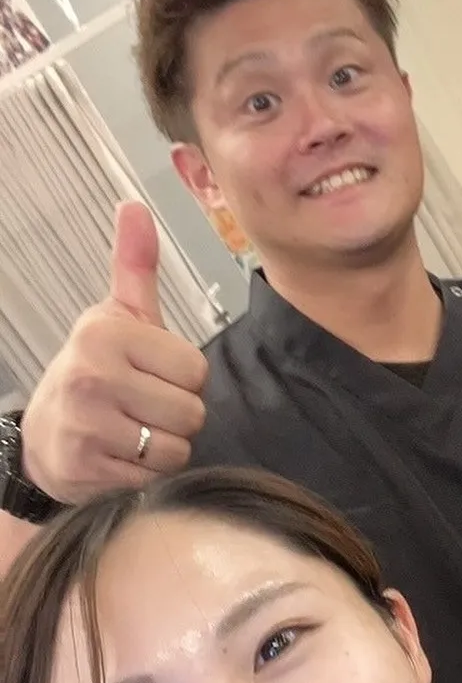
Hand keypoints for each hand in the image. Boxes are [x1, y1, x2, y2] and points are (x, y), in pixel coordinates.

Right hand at [20, 203, 208, 502]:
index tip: (152, 375)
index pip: (195, 369)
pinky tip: (119, 457)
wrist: (44, 437)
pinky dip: (144, 473)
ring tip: (133, 431)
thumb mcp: (117, 317)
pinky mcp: (85, 468)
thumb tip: (134, 206)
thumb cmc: (97, 371)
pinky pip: (153, 477)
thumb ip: (135, 266)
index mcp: (105, 333)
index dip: (183, 378)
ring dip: (162, 447)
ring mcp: (86, 425)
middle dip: (176, 416)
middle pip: (191, 412)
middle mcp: (91, 375)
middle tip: (143, 407)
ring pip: (175, 448)